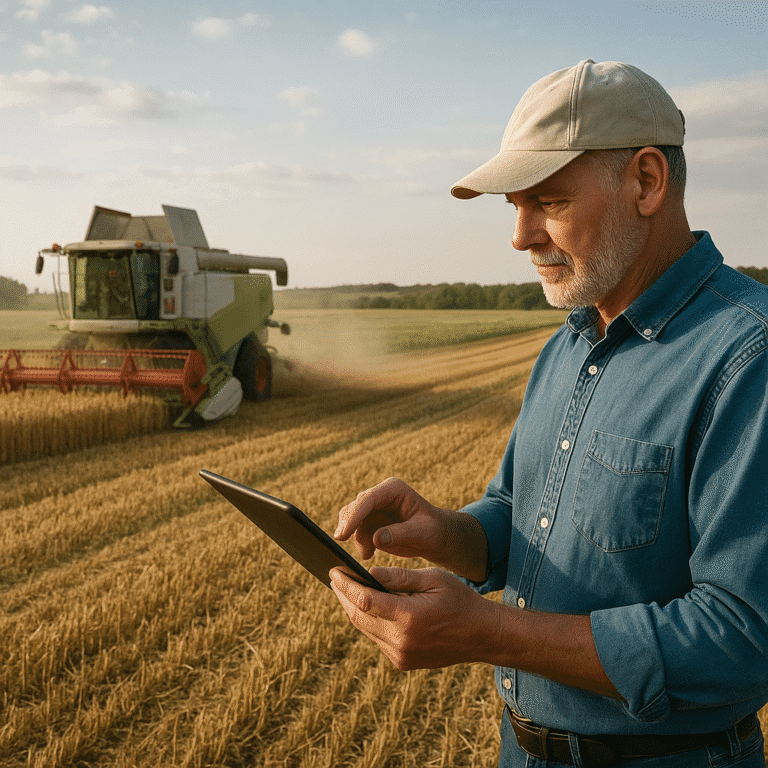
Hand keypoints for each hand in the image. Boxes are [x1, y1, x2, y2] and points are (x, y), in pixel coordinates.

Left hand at [329, 565, 497, 669]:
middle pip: (358, 617)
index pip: (365, 600)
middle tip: (334, 577)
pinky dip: (367, 621)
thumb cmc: (459, 599)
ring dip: (352, 609)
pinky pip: (376, 638)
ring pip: (365, 629)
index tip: (334, 571)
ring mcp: (400, 655)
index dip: (346, 585)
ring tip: (344, 589)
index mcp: (409, 617)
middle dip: (343, 596)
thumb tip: (368, 574)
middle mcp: (401, 641)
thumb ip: (399, 577)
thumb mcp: (432, 579)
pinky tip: (364, 606)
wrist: (480, 634)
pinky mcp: (402, 661)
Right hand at [334, 478, 448, 563]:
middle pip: (355, 507)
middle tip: (341, 542)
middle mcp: (381, 495)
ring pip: (352, 520)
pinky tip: (368, 554)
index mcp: (394, 490)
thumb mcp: (423, 533)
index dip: (354, 515)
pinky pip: (356, 531)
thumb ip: (401, 534)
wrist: (436, 537)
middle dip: (348, 525)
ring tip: (367, 554)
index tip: (344, 533)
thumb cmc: (433, 531)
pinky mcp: (371, 521)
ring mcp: (374, 508)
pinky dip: (359, 543)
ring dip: (356, 538)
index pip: (368, 499)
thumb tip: (376, 538)